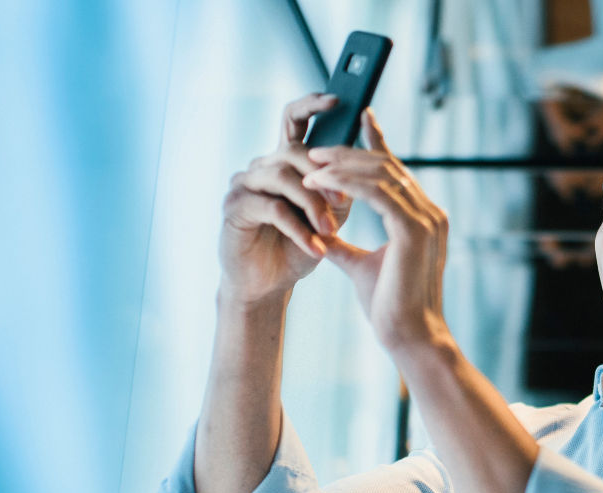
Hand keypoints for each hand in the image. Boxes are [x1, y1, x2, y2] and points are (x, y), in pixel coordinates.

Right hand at [217, 93, 353, 303]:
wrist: (271, 283)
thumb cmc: (300, 246)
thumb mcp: (330, 214)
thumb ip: (343, 188)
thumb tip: (368, 165)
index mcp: (285, 161)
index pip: (294, 119)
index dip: (311, 104)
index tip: (336, 99)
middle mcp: (262, 165)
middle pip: (294, 149)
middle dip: (325, 175)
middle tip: (346, 201)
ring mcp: (244, 183)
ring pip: (284, 178)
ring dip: (313, 206)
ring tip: (330, 232)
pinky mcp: (234, 207)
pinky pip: (272, 208)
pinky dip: (298, 230)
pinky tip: (315, 249)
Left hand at [303, 110, 450, 351]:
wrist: (409, 337)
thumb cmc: (390, 307)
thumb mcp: (361, 266)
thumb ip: (344, 244)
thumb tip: (323, 233)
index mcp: (423, 218)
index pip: (396, 172)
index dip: (376, 143)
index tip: (357, 120)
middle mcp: (431, 213)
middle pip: (388, 166)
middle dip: (348, 153)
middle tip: (314, 150)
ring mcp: (426, 220)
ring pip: (382, 174)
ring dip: (342, 167)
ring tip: (310, 167)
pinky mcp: (414, 230)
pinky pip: (378, 193)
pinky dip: (347, 184)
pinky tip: (322, 183)